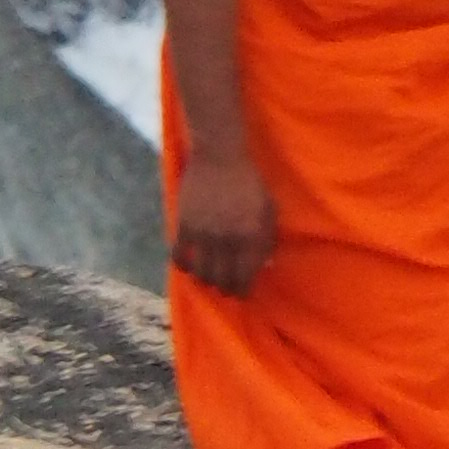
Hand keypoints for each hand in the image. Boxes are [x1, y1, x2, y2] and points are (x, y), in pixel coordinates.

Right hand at [172, 151, 277, 296]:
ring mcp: (205, 234)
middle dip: (225, 288)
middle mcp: (229, 240)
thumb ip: (267, 238)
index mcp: (252, 236)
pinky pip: (180, 256)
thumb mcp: (268, 209)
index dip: (243, 290)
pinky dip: (183, 265)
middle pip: (223, 280)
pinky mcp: (184, 226)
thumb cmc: (249, 182)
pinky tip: (188, 264)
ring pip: (202, 273)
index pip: (246, 277)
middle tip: (225, 287)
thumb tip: (265, 267)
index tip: (242, 292)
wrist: (219, 156)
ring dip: (205, 279)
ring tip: (207, 277)